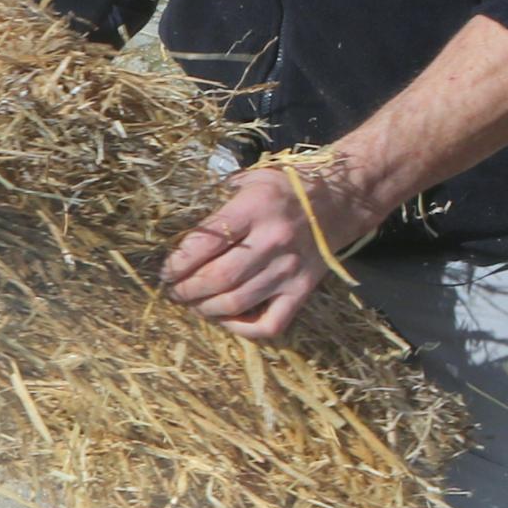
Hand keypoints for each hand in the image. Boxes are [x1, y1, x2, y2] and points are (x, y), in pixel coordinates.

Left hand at [159, 159, 385, 343]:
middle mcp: (273, 241)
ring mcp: (290, 270)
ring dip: (206, 309)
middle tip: (173, 291)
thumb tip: (178, 228)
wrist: (342, 198)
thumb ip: (217, 199)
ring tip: (192, 304)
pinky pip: (271, 323)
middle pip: (218, 278)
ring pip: (238, 303)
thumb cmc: (288, 187)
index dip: (178, 262)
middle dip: (186, 290)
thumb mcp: (250, 179)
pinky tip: (227, 318)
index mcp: (255, 209)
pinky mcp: (303, 290)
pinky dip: (243, 328)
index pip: (205, 243)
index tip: (165, 270)